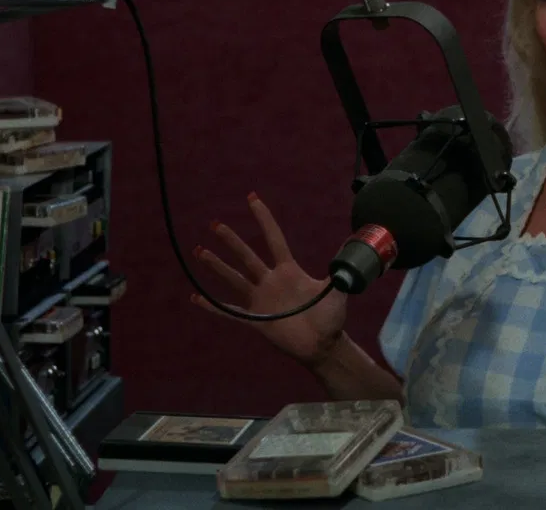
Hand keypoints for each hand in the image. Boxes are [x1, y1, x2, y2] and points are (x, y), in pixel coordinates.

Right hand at [190, 192, 348, 367]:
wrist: (323, 345)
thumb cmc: (330, 318)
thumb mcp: (336, 291)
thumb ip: (339, 272)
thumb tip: (350, 248)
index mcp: (289, 271)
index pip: (274, 239)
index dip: (264, 219)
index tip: (252, 198)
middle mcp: (271, 281)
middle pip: (247, 256)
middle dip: (231, 241)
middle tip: (214, 224)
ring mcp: (261, 300)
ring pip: (234, 279)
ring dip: (217, 266)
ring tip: (199, 251)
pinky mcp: (255, 320)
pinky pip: (229, 311)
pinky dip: (212, 306)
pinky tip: (195, 296)